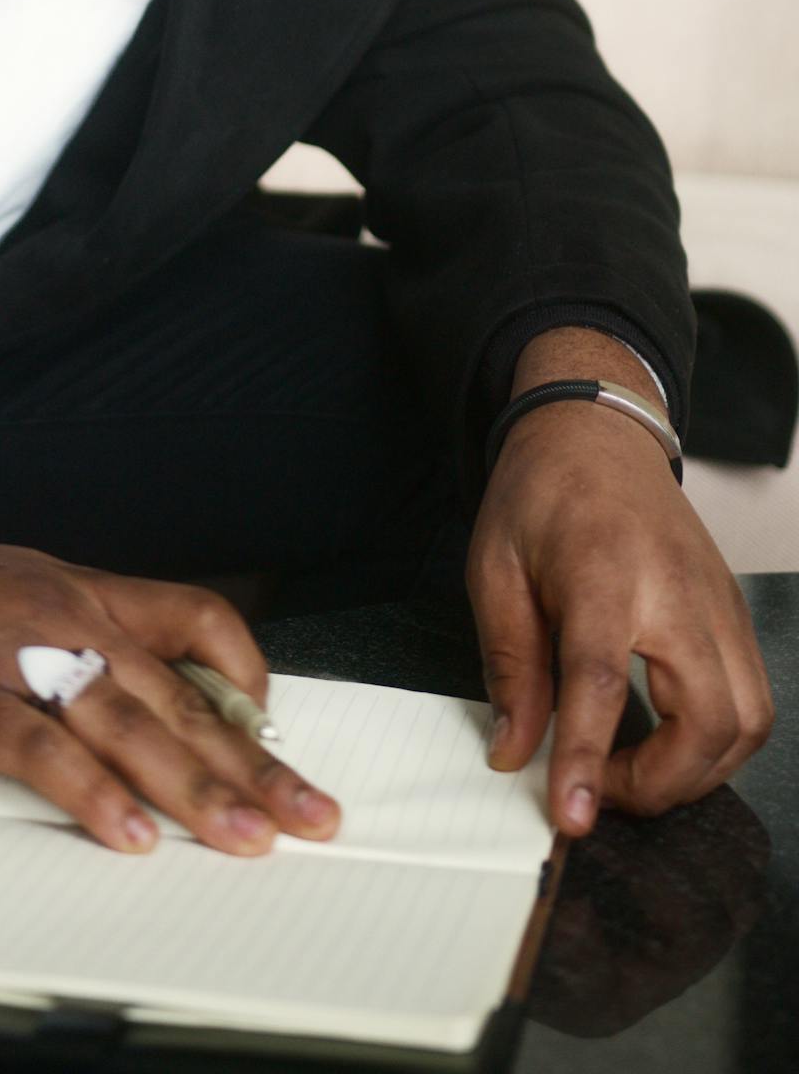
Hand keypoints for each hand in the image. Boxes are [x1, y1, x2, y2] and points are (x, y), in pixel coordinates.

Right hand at [0, 522, 339, 854]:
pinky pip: (38, 749)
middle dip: (250, 763)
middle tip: (309, 816)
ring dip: (193, 787)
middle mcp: (66, 617)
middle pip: (177, 695)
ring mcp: (15, 656)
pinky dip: (89, 794)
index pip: (196, 617)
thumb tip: (140, 698)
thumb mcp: (20, 590)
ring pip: (125, 724)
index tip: (276, 732)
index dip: (246, 674)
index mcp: (84, 592)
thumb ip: (80, 637)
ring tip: (245, 838)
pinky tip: (128, 833)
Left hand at [467, 400, 773, 835]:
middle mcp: (679, 591)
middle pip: (710, 717)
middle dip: (662, 783)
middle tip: (599, 789)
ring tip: (632, 771)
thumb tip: (514, 751)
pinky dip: (717, 740)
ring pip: (748, 720)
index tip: (571, 816)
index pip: (602, 681)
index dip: (587, 758)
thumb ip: (509, 665)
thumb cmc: (542, 493)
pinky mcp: (734, 611)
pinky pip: (752, 698)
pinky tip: (666, 738)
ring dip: (698, 770)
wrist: (596, 430)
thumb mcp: (495, 569)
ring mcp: (719, 602)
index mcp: (605, 572)